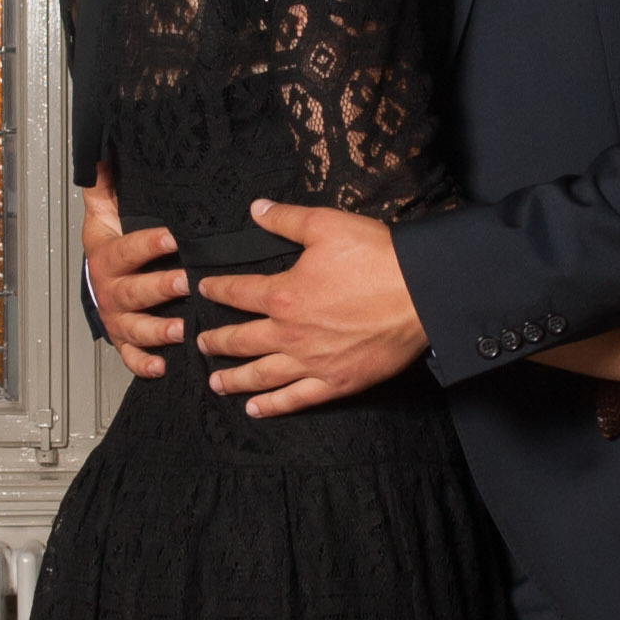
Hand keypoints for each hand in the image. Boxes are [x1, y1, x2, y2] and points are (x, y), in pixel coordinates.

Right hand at [81, 164, 187, 378]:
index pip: (127, 248)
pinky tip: (162, 366)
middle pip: (135, 290)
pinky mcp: (125, 341)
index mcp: (107, 257)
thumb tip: (101, 153)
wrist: (96, 285)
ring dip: (158, 331)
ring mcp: (118, 318)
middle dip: (160, 288)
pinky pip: (132, 357)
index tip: (173, 237)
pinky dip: (144, 363)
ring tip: (182, 329)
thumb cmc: (109, 248)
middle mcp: (112, 290)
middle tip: (186, 284)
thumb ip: (104, 187)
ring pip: (136, 327)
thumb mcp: (104, 216)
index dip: (148, 243)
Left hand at [194, 199, 428, 416]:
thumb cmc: (376, 258)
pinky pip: (296, 399)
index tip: (202, 290)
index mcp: (283, 295)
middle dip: (215, 342)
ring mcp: (312, 363)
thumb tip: (256, 209)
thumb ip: (286, 219)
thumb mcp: (326, 225)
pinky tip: (255, 410)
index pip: (237, 293)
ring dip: (233, 380)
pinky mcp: (336, 382)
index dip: (215, 290)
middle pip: (240, 341)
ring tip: (214, 383)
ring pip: (261, 375)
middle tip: (199, 344)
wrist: (420, 293)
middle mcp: (290, 334)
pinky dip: (272, 406)